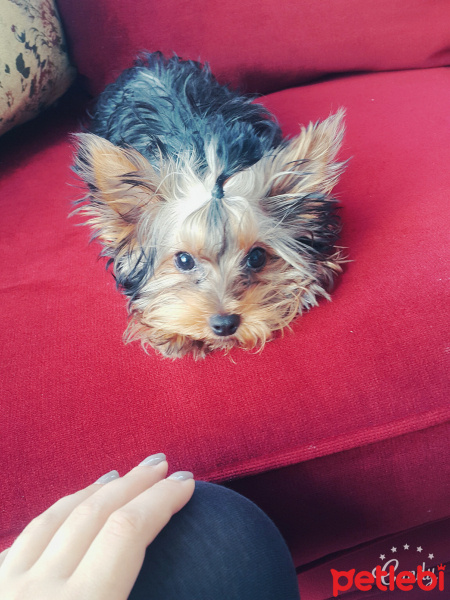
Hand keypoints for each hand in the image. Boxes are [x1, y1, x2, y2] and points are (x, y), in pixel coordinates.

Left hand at [0, 454, 194, 599]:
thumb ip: (149, 597)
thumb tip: (199, 586)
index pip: (128, 531)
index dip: (161, 500)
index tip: (186, 482)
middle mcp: (38, 589)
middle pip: (93, 515)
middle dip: (134, 483)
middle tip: (161, 464)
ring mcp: (7, 588)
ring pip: (51, 519)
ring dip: (90, 492)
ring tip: (116, 476)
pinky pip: (18, 542)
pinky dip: (49, 519)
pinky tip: (60, 516)